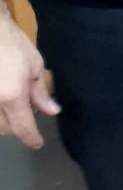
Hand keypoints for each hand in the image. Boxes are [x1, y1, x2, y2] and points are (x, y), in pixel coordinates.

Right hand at [0, 16, 59, 149]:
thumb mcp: (34, 67)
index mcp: (12, 96)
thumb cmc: (13, 46)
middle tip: (28, 117)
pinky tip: (4, 104)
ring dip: (5, 123)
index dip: (31, 138)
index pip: (23, 127)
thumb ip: (40, 94)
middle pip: (6, 129)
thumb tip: (51, 111)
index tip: (37, 143)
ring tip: (14, 109)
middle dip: (18, 128)